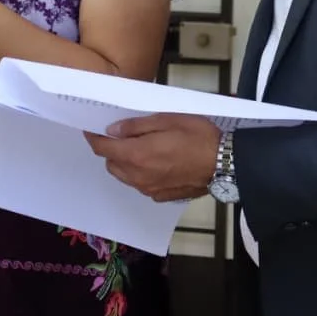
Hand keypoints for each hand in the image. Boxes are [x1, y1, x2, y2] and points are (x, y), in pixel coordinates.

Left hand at [84, 114, 220, 202]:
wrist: (225, 163)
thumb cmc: (197, 136)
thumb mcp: (167, 120)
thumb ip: (136, 126)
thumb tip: (113, 130)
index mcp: (137, 156)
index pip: (103, 149)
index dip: (94, 138)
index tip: (91, 129)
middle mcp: (139, 177)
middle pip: (112, 164)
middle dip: (111, 150)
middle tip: (121, 135)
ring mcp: (150, 189)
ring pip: (125, 177)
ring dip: (124, 163)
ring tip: (138, 147)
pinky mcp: (162, 196)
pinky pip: (141, 184)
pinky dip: (140, 173)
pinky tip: (155, 162)